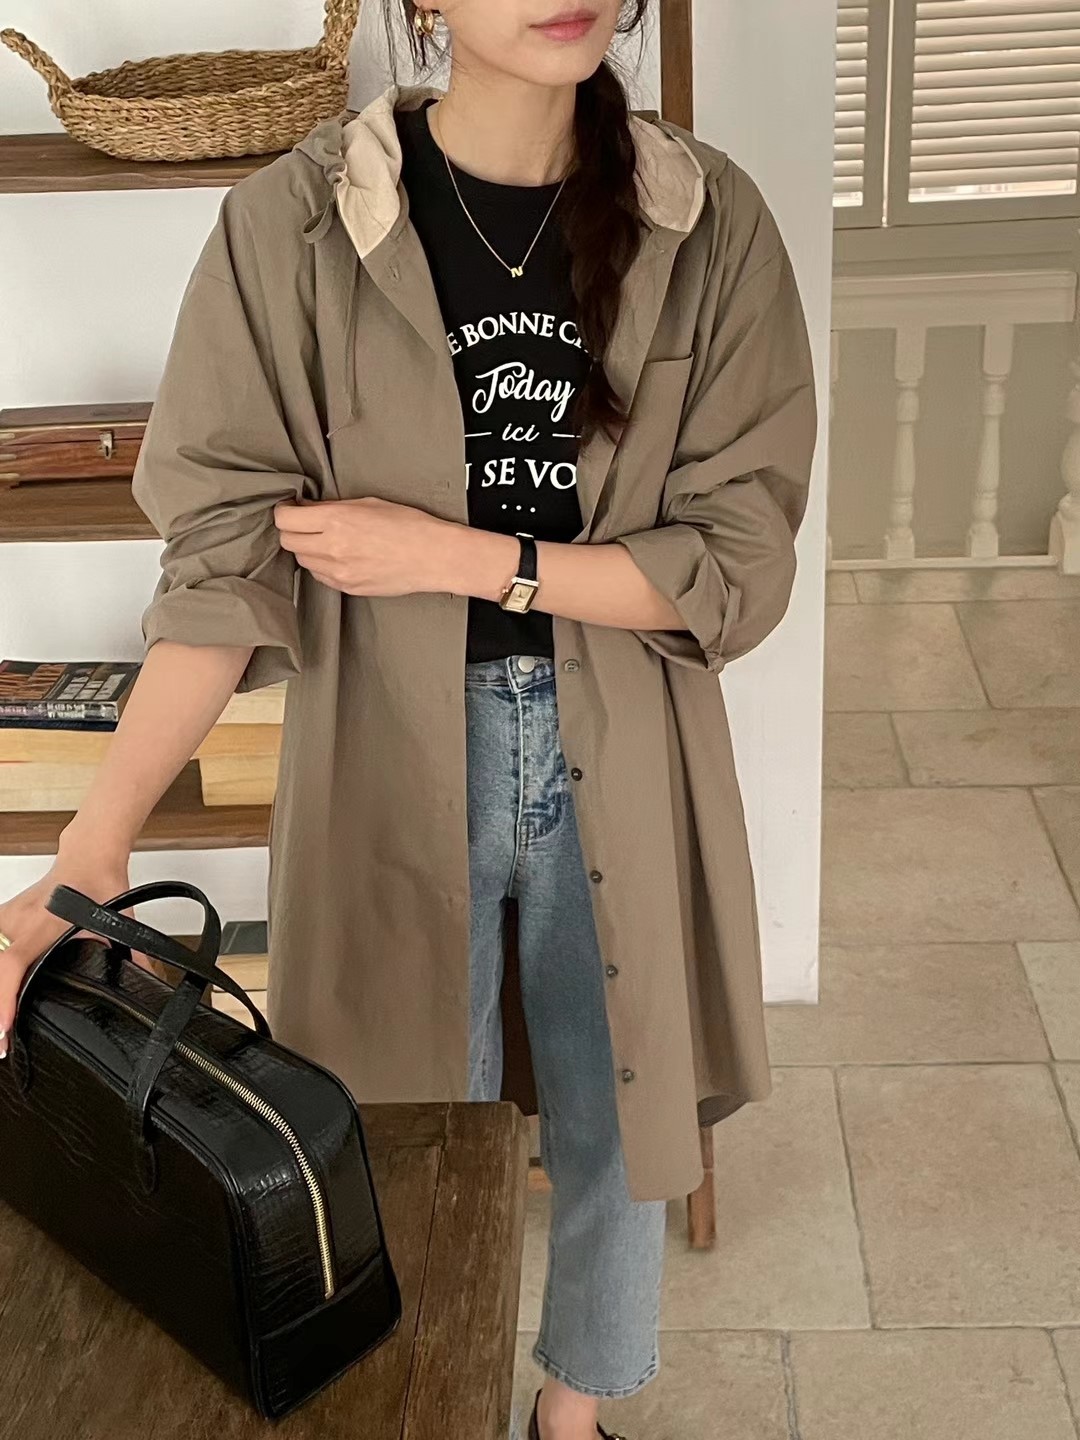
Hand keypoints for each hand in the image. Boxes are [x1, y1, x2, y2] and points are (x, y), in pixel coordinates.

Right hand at [0, 853, 150, 1061]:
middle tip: (2, 1042)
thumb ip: (135, 955)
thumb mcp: (119, 924)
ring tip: (0, 1024)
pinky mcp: (3, 915)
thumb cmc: (100, 884)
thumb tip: (148, 980)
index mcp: (42, 927)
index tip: (4, 1028)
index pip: (12, 964)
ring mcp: (6, 917)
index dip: (4, 999)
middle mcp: (17, 922)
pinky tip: (2, 988)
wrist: (88, 856)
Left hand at [273, 496, 463, 596]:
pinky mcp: (347, 588)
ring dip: (307, 549)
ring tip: (326, 540)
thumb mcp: (368, 503)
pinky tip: (340, 556)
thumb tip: (308, 509)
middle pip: (288, 542)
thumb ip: (332, 507)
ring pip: (302, 561)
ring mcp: (338, 572)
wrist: (432, 557)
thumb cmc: (408, 525)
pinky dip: (322, 566)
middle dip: (293, 531)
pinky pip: (320, 576)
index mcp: (335, 521)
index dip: (285, 512)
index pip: (285, 520)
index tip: (291, 509)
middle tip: (306, 523)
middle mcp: (332, 548)